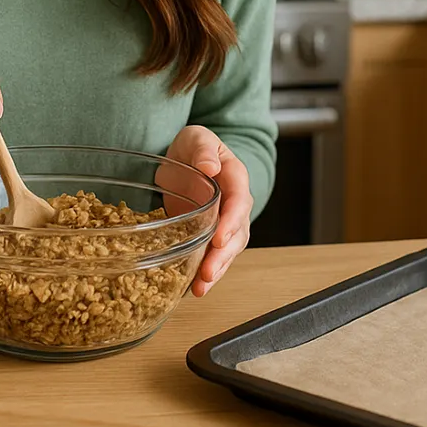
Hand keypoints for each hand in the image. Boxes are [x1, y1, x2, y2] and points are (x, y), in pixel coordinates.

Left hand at [164, 125, 251, 296]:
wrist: (187, 159)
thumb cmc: (196, 146)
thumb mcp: (197, 137)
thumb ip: (204, 150)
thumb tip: (211, 166)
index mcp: (236, 177)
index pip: (239, 201)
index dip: (231, 221)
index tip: (219, 238)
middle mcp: (236, 204)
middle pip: (237, 233)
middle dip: (223, 255)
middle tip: (208, 273)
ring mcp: (225, 222)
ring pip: (228, 250)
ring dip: (216, 270)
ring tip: (200, 288)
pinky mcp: (211, 235)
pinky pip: (213, 255)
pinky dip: (205, 273)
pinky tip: (193, 288)